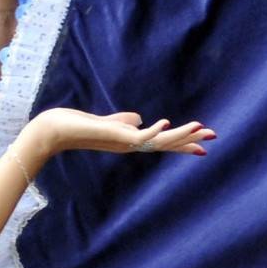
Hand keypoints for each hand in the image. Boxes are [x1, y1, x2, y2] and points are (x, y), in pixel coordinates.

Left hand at [19, 107, 213, 167]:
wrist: (53, 132)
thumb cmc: (76, 126)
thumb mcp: (107, 122)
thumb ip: (124, 121)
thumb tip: (139, 119)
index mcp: (131, 141)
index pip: (162, 143)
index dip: (182, 144)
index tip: (204, 148)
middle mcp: (130, 145)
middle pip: (166, 144)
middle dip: (190, 140)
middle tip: (213, 137)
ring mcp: (123, 142)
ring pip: (158, 141)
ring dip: (181, 135)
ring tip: (202, 128)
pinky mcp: (113, 136)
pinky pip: (138, 136)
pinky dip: (153, 130)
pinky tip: (167, 123)